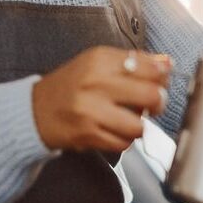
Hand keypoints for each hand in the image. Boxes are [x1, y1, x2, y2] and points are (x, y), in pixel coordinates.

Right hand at [32, 46, 170, 152]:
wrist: (34, 111)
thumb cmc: (72, 85)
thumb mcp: (98, 63)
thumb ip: (133, 61)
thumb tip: (167, 63)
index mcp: (100, 60)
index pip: (149, 67)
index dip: (162, 77)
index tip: (159, 81)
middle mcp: (95, 83)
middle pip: (151, 96)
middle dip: (158, 102)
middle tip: (152, 103)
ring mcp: (91, 110)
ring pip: (139, 125)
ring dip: (139, 125)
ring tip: (129, 119)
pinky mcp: (88, 135)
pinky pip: (124, 143)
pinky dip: (125, 139)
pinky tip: (115, 130)